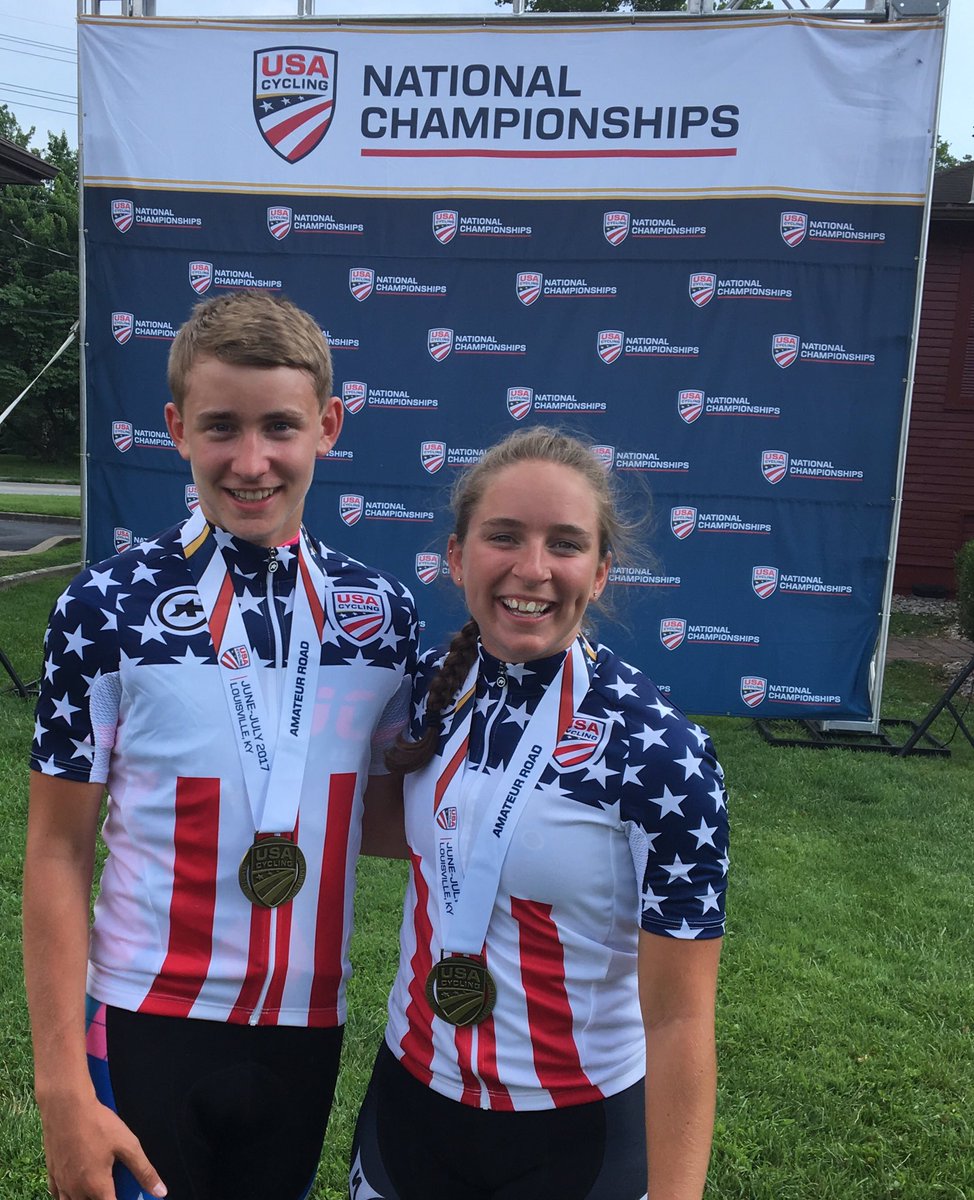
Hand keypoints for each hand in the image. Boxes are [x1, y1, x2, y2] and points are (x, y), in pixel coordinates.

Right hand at [39, 1092, 165, 1199]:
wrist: (66, 1107)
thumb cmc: (98, 1124)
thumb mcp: (128, 1145)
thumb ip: (144, 1171)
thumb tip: (161, 1192)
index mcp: (97, 1187)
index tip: (126, 1196)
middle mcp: (76, 1191)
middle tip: (113, 1189)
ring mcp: (61, 1183)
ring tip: (96, 1190)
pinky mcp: (51, 1173)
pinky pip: (57, 1195)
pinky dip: (66, 1197)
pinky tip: (74, 1189)